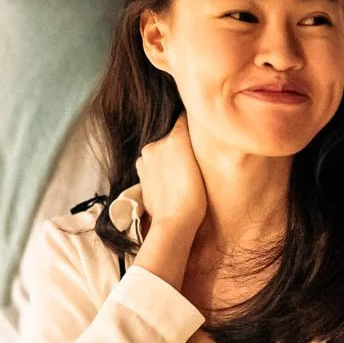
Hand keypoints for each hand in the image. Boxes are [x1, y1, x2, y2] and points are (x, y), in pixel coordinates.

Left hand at [136, 114, 207, 236]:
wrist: (174, 222)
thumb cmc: (194, 196)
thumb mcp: (202, 162)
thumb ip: (193, 139)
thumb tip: (191, 123)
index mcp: (173, 138)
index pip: (182, 120)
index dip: (192, 126)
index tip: (200, 134)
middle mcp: (154, 145)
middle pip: (170, 137)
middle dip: (180, 144)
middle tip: (194, 160)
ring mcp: (144, 162)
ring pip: (161, 152)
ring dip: (170, 158)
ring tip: (183, 175)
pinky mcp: (141, 177)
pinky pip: (154, 167)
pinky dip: (161, 171)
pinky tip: (172, 183)